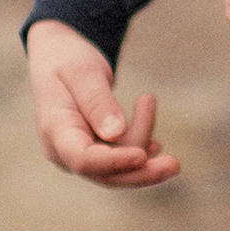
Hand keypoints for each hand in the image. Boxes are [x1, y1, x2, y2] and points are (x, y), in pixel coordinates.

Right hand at [25, 20, 179, 186]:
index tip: (142, 156)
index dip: (114, 162)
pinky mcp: (93, 151)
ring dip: (141, 137)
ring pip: (119, 165)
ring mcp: (78, 153)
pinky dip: (139, 145)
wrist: (59, 56)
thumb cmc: (68, 58)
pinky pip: (121, 158)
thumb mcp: (82, 71)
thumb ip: (97, 101)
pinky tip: (156, 143)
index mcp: (55, 129)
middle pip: (105, 175)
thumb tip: (117, 134)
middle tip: (175, 165)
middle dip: (141, 172)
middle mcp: (63, 150)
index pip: (83, 159)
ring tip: (147, 99)